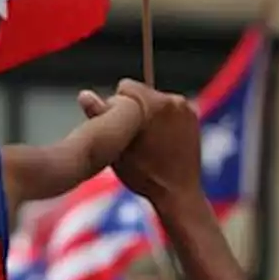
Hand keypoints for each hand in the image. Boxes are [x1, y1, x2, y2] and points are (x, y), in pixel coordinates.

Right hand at [110, 80, 203, 206]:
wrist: (177, 193)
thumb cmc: (143, 174)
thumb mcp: (114, 147)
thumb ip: (99, 116)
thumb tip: (84, 94)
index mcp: (152, 103)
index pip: (126, 86)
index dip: (117, 106)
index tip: (120, 127)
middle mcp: (173, 100)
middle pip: (143, 94)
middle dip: (135, 109)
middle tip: (133, 138)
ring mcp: (187, 109)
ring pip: (157, 102)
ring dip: (150, 115)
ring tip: (148, 143)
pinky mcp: (194, 118)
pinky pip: (172, 112)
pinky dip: (165, 122)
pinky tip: (162, 143)